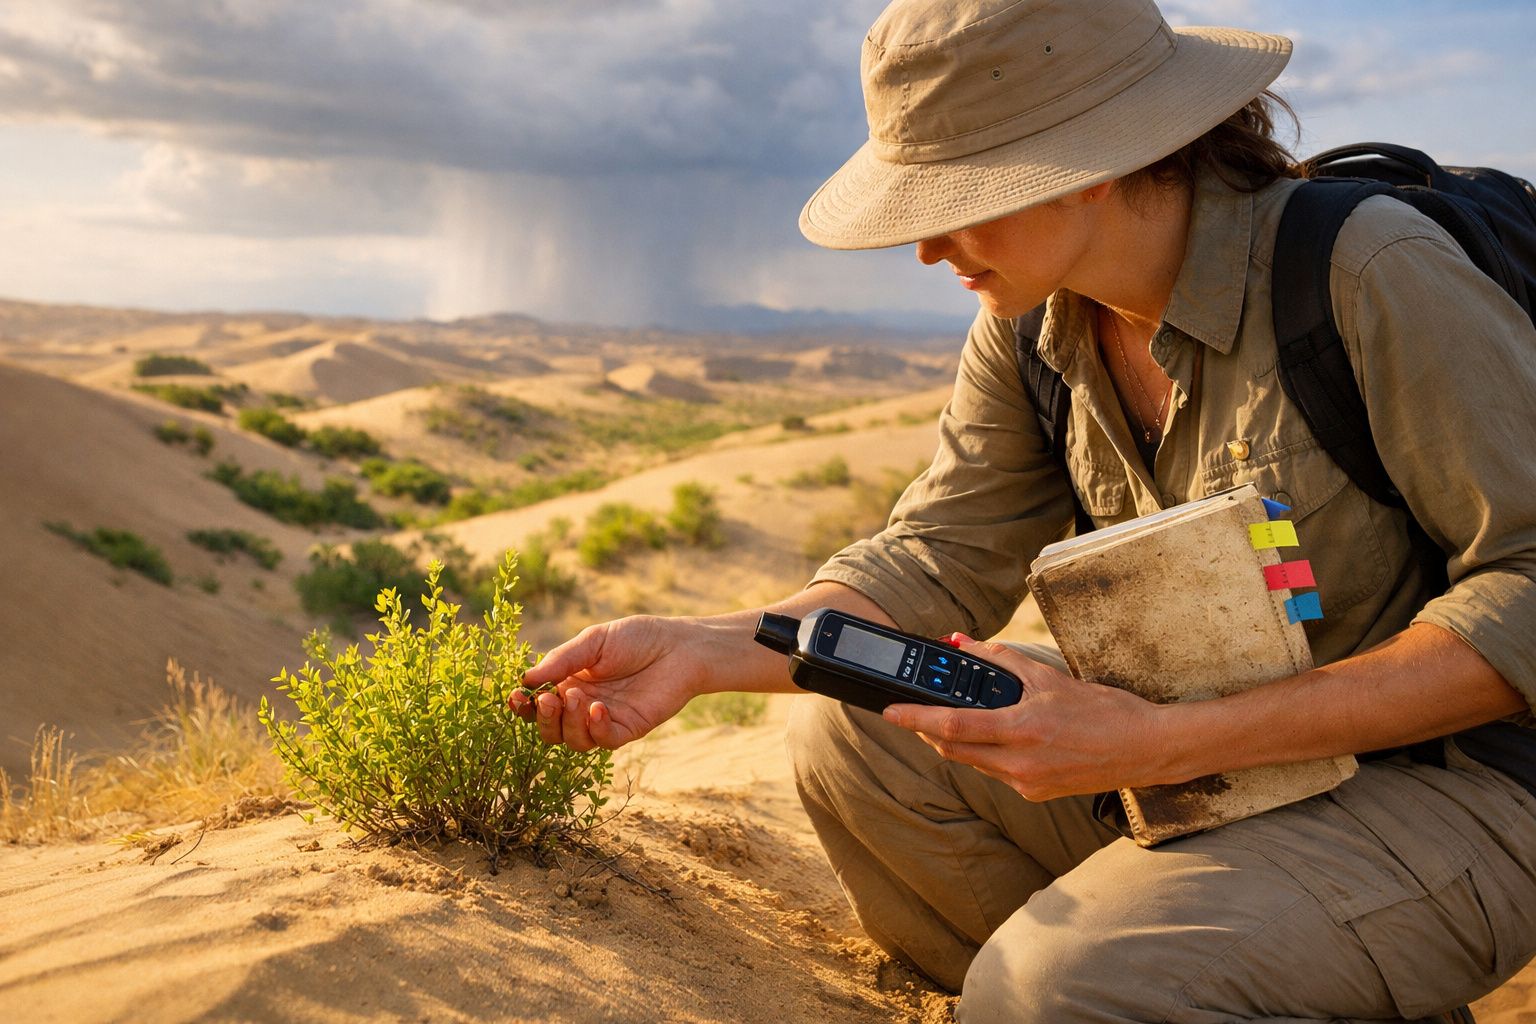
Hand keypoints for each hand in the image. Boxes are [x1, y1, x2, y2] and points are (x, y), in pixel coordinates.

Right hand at [510, 615, 714, 751]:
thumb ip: (562, 660)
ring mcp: (605, 719)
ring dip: (569, 722)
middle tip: (549, 699)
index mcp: (570, 682)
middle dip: (543, 718)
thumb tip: (526, 679)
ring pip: (574, 740)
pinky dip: (596, 729)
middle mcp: (583, 705)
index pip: (537, 703)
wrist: (679, 646)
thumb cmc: (637, 638)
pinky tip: (598, 709)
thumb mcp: (594, 641)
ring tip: (579, 697)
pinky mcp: (629, 728)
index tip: (515, 696)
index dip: (523, 705)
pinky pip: (604, 741)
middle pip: (550, 728)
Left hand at [880, 638, 1172, 800]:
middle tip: (915, 714)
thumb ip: (999, 659)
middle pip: (954, 750)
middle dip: (929, 732)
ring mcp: (1028, 784)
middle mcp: (1020, 764)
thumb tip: (962, 642)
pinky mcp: (1036, 794)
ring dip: (957, 743)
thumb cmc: (1106, 711)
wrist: (1146, 749)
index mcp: (1022, 730)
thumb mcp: (1049, 677)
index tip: (889, 713)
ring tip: (952, 720)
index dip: (915, 720)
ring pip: (974, 763)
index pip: (952, 728)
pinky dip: (987, 754)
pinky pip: (998, 773)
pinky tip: (997, 738)